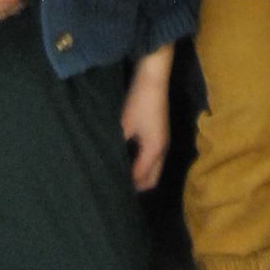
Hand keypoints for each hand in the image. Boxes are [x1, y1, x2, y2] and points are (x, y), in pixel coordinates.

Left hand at [122, 47, 171, 191]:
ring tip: (120, 174)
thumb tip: (106, 164)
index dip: (126, 187)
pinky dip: (142, 164)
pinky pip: (152, 158)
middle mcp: (162, 150)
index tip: (110, 191)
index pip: (141, 179)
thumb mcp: (124, 126)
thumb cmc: (138, 102)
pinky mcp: (160, 133)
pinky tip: (127, 157)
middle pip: (152, 179)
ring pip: (154, 169)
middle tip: (116, 186)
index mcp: (154, 151)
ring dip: (140, 175)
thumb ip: (117, 148)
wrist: (153, 77)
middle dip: (136, 186)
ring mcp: (163, 141)